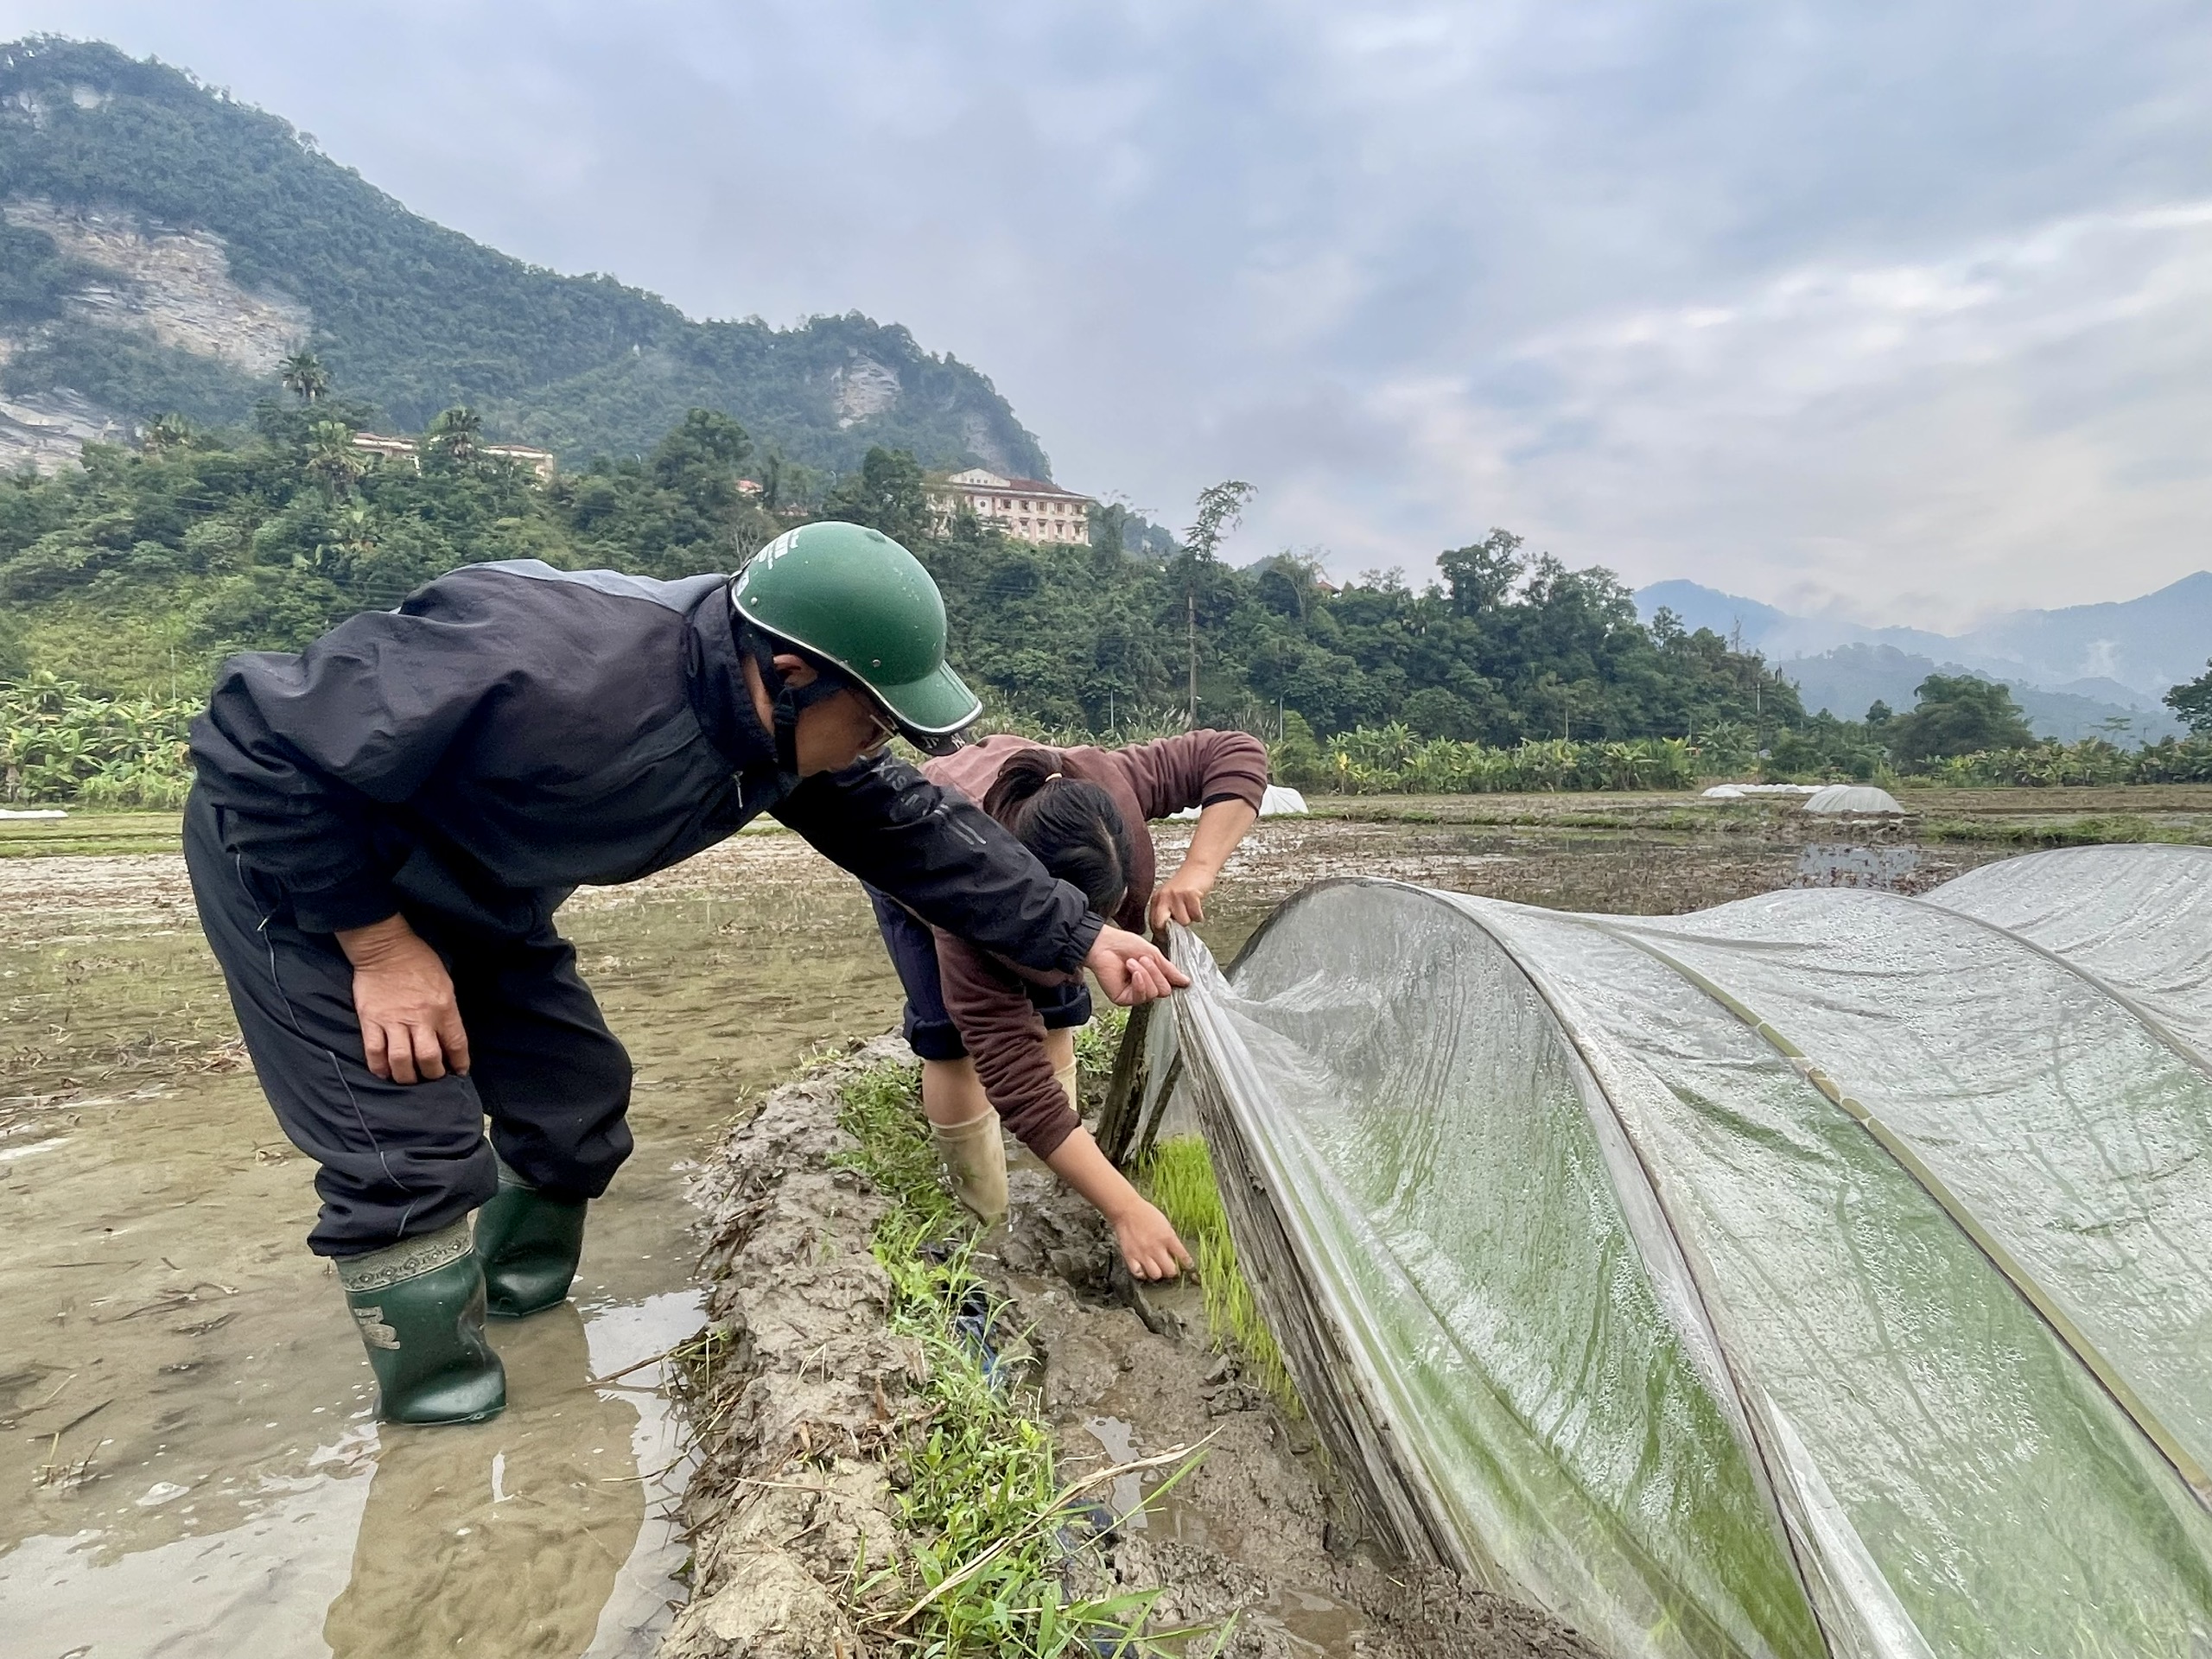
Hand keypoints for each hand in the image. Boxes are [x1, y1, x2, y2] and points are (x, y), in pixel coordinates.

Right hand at [335, 915, 469, 1083]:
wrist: (386, 947)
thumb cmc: (419, 961)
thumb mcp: (445, 983)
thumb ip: (447, 1011)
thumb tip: (448, 1037)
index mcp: (443, 1007)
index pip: (456, 1044)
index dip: (459, 1063)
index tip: (459, 1072)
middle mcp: (420, 1017)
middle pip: (428, 1058)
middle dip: (433, 1075)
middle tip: (432, 1077)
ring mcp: (393, 1020)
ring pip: (401, 1060)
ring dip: (407, 1077)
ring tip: (409, 1079)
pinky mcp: (370, 1020)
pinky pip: (374, 1051)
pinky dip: (379, 1067)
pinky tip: (385, 1073)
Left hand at [1085, 925, 1189, 1005]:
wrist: (1104, 944)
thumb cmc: (1124, 945)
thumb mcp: (1153, 954)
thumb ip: (1169, 969)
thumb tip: (1186, 981)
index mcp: (1152, 976)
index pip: (1170, 985)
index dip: (1171, 977)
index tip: (1169, 968)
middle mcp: (1144, 987)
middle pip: (1164, 991)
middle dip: (1156, 973)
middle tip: (1144, 959)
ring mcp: (1134, 994)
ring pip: (1153, 993)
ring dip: (1145, 974)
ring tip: (1133, 962)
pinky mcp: (1123, 999)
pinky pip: (1140, 997)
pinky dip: (1139, 982)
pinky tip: (1132, 971)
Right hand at [1111, 1197, 1194, 1280]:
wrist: (1127, 1210)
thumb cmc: (1147, 1214)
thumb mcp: (1165, 1224)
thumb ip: (1171, 1239)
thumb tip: (1177, 1253)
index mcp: (1168, 1238)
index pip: (1183, 1256)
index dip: (1188, 1265)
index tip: (1189, 1268)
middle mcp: (1156, 1248)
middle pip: (1170, 1271)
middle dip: (1172, 1271)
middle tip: (1170, 1268)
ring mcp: (1143, 1254)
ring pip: (1155, 1275)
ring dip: (1158, 1273)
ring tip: (1157, 1269)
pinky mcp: (1130, 1257)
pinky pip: (1139, 1273)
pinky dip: (1142, 1273)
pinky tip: (1144, 1269)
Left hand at [1148, 864, 1214, 931]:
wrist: (1198, 867)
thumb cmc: (1186, 884)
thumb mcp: (1169, 897)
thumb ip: (1165, 912)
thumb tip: (1164, 934)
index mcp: (1156, 899)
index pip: (1153, 923)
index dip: (1161, 933)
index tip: (1169, 936)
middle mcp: (1163, 897)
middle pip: (1161, 924)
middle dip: (1171, 929)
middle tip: (1180, 926)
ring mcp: (1176, 896)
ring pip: (1183, 922)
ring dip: (1190, 919)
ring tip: (1191, 909)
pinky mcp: (1189, 895)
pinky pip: (1195, 915)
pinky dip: (1199, 914)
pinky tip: (1197, 905)